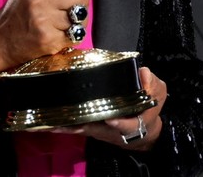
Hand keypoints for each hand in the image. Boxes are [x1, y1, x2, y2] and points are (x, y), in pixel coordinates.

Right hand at [0, 0, 101, 83]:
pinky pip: (76, 35)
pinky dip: (71, 36)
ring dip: (77, 21)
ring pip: (81, 17)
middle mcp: (40, 0)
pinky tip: (58, 34)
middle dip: (80, 3)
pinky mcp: (49, 40)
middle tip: (69, 8)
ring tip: (62, 23)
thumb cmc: (16, 12)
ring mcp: (44, 21)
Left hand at [48, 67, 166, 151]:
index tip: (111, 118)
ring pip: (81, 129)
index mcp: (132, 122)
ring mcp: (99, 129)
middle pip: (97, 128)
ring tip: (48, 121)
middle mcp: (112, 128)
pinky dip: (61, 125)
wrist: (142, 129)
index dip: (119, 122)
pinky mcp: (90, 126)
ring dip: (66, 126)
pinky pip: (74, 126)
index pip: (126, 124)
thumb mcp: (157, 94)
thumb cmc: (148, 108)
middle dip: (82, 124)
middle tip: (65, 118)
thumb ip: (151, 84)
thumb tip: (142, 72)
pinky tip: (46, 121)